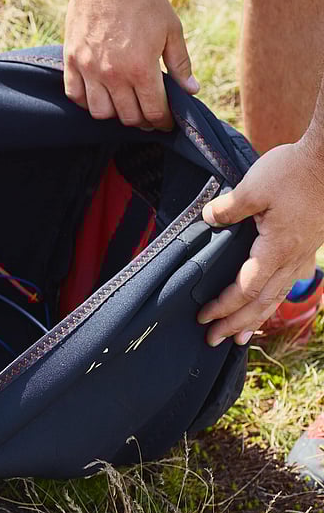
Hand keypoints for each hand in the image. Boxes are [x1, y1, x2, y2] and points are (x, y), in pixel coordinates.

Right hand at [63, 0, 199, 129]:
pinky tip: (99, 92)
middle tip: (149, 113)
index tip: (167, 121)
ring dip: (115, 113)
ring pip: (100, 112)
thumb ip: (180, 63)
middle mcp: (113, 75)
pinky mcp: (71, 61)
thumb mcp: (171, 29)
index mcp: (142, 69)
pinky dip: (87, 101)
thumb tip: (192, 90)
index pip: (154, 112)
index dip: (163, 122)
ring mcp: (89, 69)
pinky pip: (75, 95)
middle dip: (142, 120)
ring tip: (123, 103)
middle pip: (128, 117)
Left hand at [198, 139, 323, 345]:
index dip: (224, 306)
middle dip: (237, 323)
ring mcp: (303, 253)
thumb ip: (228, 208)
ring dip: (257, 317)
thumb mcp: (253, 187)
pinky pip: (289, 281)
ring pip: (279, 295)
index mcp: (277, 249)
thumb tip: (207, 219)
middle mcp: (292, 258)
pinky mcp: (308, 244)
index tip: (204, 318)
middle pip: (263, 302)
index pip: (246, 288)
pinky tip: (269, 302)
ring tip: (241, 337)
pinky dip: (274, 298)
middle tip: (215, 341)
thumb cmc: (294, 171)